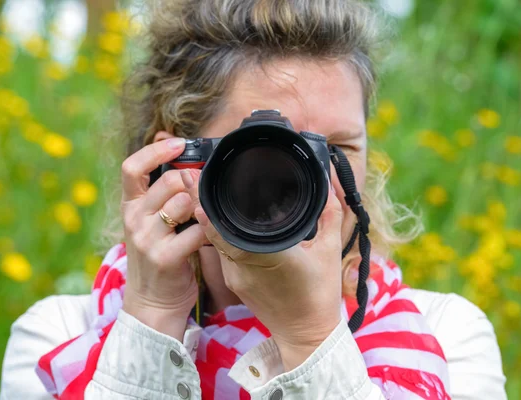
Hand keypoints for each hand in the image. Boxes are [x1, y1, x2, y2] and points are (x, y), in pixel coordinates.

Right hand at [120, 136, 208, 340]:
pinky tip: (212, 236)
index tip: (179, 144)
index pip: (132, 167)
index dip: (156, 151)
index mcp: (130, 207)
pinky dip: (210, 230)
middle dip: (192, 182)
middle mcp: (134, 220)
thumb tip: (185, 166)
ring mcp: (148, 239)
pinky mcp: (166, 257)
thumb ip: (162, 197)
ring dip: (202, 206)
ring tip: (205, 217)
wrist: (152, 304)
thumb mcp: (150, 224)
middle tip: (202, 194)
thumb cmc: (157, 257)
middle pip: (169, 182)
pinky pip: (197, 231)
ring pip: (184, 202)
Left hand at [184, 170, 343, 370]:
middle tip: (189, 177)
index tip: (199, 183)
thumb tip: (327, 185)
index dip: (211, 207)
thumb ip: (330, 214)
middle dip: (201, 203)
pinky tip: (217, 219)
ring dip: (208, 219)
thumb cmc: (321, 293)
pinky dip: (217, 235)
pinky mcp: (234, 283)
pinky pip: (221, 253)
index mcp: (270, 256)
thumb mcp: (331, 250)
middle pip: (215, 231)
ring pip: (215, 242)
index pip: (230, 228)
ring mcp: (236, 277)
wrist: (307, 334)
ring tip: (200, 191)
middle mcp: (246, 266)